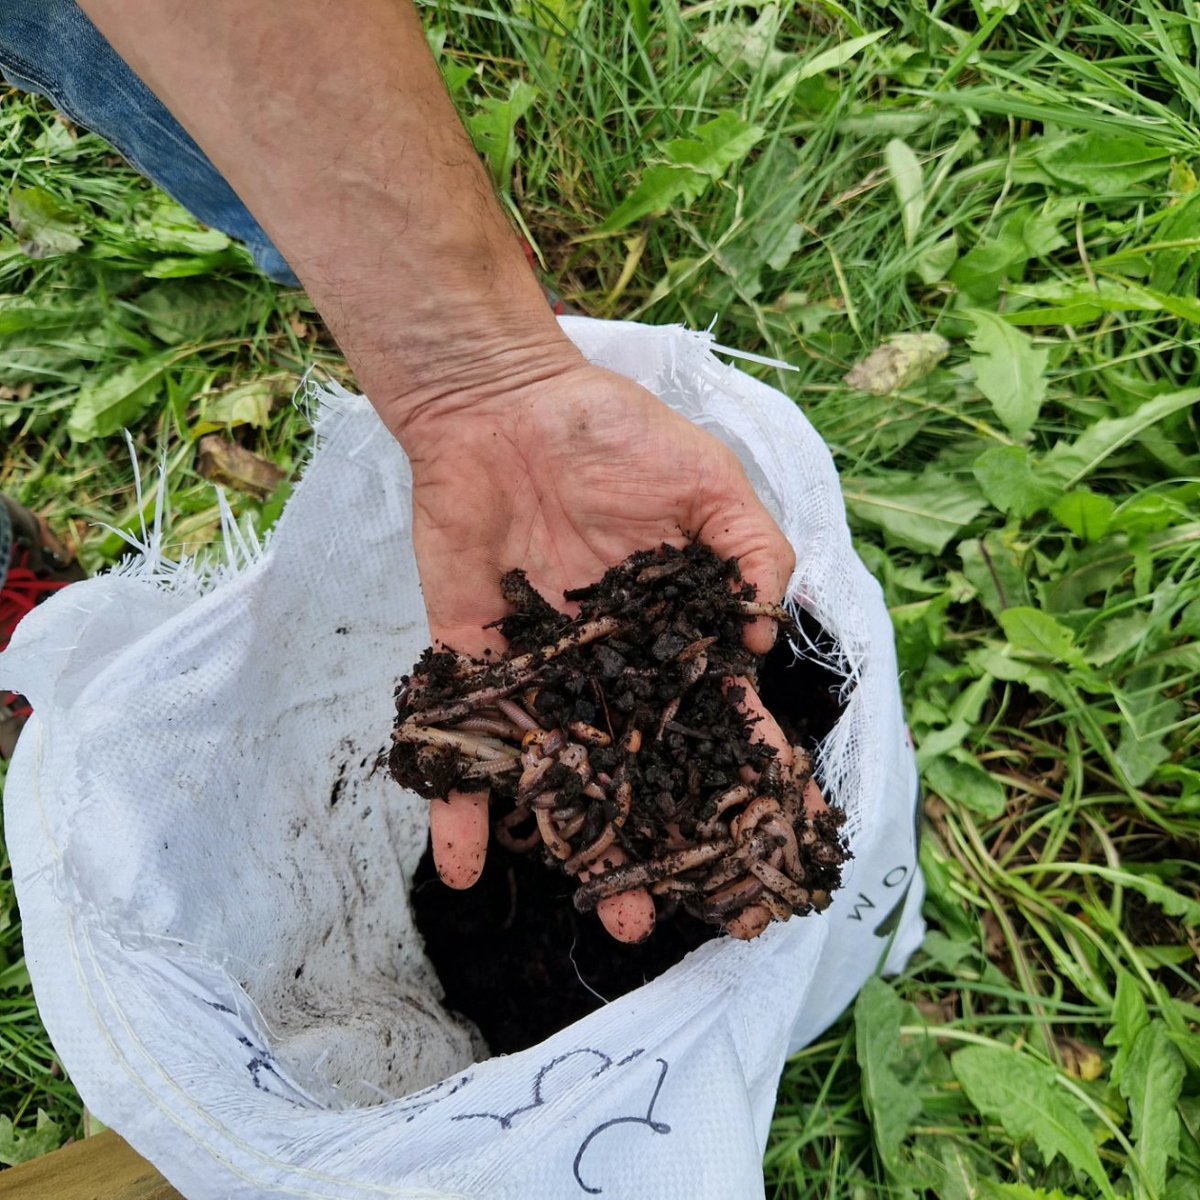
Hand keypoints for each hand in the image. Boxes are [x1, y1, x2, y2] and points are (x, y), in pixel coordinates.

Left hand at [394, 357, 795, 940]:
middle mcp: (615, 670)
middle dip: (673, 840)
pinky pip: (467, 744)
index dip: (754, 783)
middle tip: (696, 909)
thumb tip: (758, 637)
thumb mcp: (706, 481)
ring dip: (587, 846)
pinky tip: (464, 871)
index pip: (724, 723)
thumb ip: (749, 551)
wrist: (502, 407)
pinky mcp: (474, 665)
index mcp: (676, 636)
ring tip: (615, 915)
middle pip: (647, 772)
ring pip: (567, 776)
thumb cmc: (614, 434)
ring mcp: (545, 675)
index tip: (780, 847)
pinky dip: (459, 804)